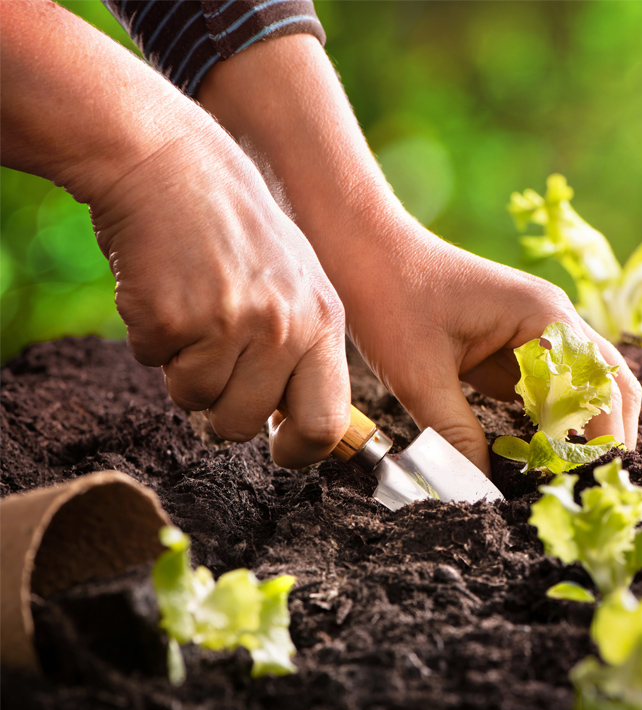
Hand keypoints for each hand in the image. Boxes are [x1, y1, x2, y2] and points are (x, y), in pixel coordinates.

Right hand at [2, 3, 350, 468]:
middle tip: (211, 371)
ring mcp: (231, 324)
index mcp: (324, 321)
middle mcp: (285, 327)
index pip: (327, 424)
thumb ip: (302, 349)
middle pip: (246, 425)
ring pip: (195, 402)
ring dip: (181, 371)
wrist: (172, 162)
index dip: (299, 452)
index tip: (280, 451)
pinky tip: (163, 290)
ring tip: (191, 313)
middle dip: (222, 416)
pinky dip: (149, 339)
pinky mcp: (175, 318)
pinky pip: (153, 364)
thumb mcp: (297, 282)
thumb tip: (294, 427)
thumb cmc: (234, 228)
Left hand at [196, 33, 641, 473]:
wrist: (361, 247)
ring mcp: (536, 333)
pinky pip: (546, 391)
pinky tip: (533, 461)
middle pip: (609, 385)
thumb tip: (479, 493)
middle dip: (606, 437)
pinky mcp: (512, 346)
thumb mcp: (420, 376)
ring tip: (565, 483)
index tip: (587, 484)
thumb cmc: (390, 295)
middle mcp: (553, 321)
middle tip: (589, 490)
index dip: (601, 439)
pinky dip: (548, 425)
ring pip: (582, 389)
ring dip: (578, 432)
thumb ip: (456, 436)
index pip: (601, 385)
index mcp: (544, 317)